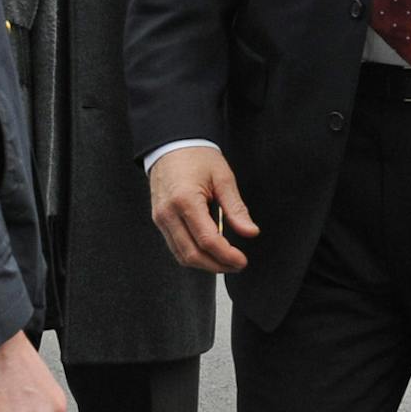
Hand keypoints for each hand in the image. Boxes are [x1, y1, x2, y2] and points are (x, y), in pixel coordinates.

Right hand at [149, 145, 258, 273]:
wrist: (172, 146)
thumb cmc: (198, 157)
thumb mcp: (223, 178)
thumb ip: (236, 208)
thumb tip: (251, 232)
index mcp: (185, 200)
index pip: (206, 239)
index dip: (226, 255)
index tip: (242, 260)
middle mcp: (168, 214)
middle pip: (191, 254)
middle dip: (216, 265)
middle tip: (237, 265)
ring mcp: (160, 219)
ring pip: (181, 255)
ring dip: (205, 264)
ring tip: (226, 262)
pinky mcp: (159, 221)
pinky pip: (175, 246)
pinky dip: (193, 255)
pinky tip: (210, 253)